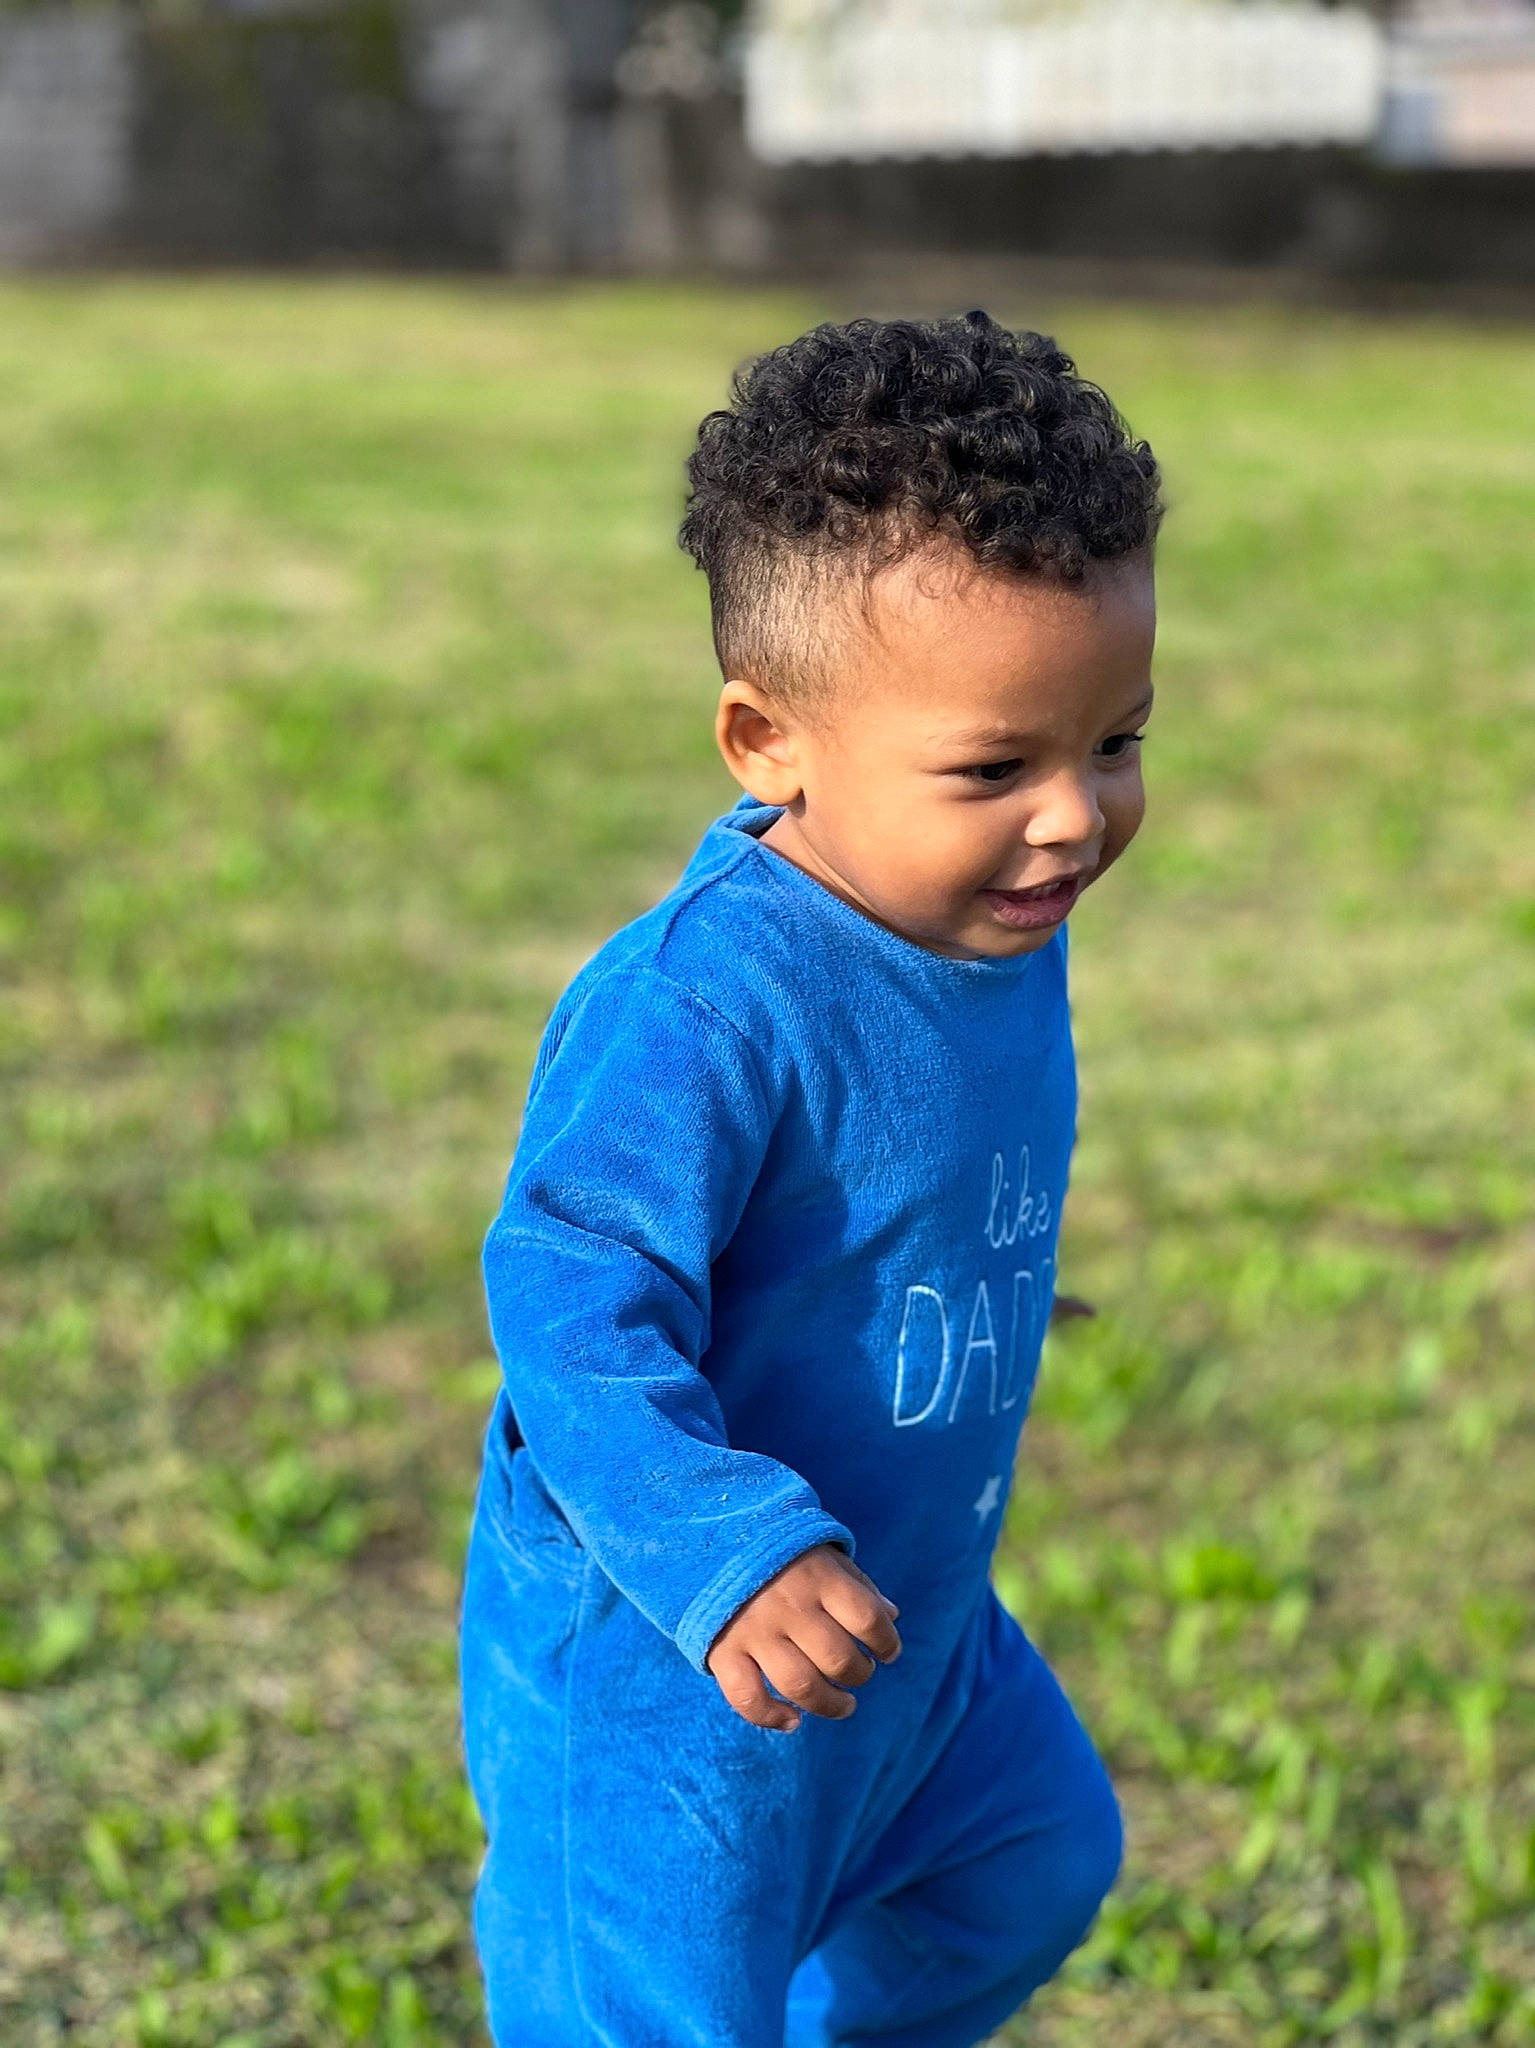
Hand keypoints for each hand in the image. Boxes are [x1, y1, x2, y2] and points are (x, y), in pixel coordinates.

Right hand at [706, 1544, 900, 1731]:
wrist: (713, 1538)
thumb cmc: (782, 1554)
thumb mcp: (826, 1555)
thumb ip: (858, 1585)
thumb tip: (891, 1618)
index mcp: (819, 1576)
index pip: (868, 1619)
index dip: (887, 1642)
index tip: (888, 1652)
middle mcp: (788, 1605)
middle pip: (838, 1659)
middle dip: (860, 1675)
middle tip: (859, 1673)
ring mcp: (754, 1630)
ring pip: (800, 1685)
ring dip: (829, 1704)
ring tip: (843, 1704)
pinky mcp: (724, 1651)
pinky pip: (747, 1697)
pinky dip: (771, 1717)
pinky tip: (792, 1721)